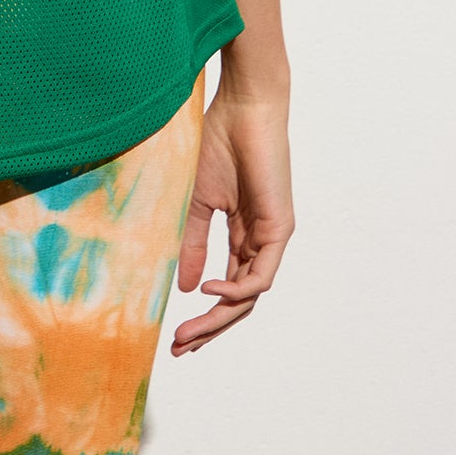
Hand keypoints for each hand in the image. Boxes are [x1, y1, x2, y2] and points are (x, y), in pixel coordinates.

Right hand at [170, 76, 293, 355]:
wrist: (243, 107)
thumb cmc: (218, 142)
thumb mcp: (196, 201)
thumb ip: (193, 243)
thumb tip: (187, 288)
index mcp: (242, 235)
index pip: (227, 288)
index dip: (204, 315)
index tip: (176, 336)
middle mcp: (260, 242)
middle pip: (238, 302)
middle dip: (209, 328)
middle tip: (180, 347)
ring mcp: (272, 237)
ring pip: (249, 296)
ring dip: (219, 318)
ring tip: (189, 331)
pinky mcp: (279, 228)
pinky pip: (260, 275)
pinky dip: (235, 289)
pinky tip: (210, 290)